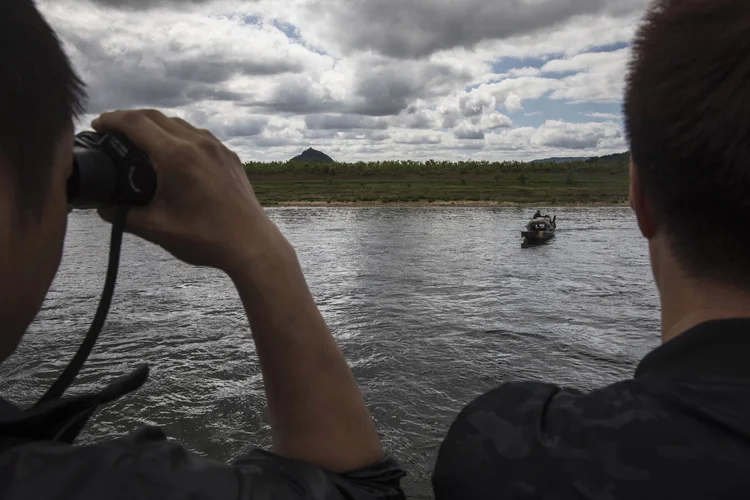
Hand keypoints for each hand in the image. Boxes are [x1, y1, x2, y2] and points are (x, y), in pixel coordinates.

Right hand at [93, 109, 274, 274]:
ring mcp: (217, 148)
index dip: (111, 120)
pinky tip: (172, 152)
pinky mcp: (229, 157)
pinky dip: (178, 136)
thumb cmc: (206, 238)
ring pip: (179, 124)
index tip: (96, 125)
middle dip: (129, 119)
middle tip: (111, 131)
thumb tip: (103, 207)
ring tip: (138, 140)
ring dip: (155, 126)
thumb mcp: (156, 228)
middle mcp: (199, 144)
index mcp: (177, 156)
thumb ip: (123, 215)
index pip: (136, 123)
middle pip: (156, 117)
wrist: (251, 244)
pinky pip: (199, 136)